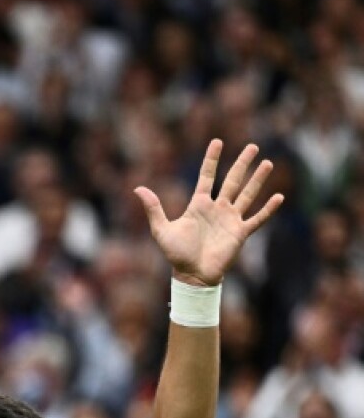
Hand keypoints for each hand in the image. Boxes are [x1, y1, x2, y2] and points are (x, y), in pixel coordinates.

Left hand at [134, 140, 283, 285]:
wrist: (192, 275)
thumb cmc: (176, 254)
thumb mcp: (161, 229)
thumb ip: (153, 208)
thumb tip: (138, 189)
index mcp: (199, 205)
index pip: (207, 176)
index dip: (211, 159)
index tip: (217, 142)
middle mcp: (217, 208)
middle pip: (232, 180)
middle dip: (242, 163)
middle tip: (253, 146)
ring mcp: (230, 219)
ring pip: (247, 194)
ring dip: (258, 179)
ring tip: (267, 163)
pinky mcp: (240, 233)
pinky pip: (256, 218)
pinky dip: (268, 209)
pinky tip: (279, 197)